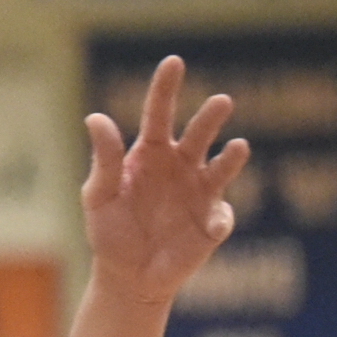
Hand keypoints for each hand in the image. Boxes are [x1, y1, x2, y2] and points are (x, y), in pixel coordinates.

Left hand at [81, 55, 250, 304]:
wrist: (128, 275)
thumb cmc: (109, 231)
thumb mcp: (99, 195)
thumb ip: (104, 159)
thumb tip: (96, 117)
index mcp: (149, 154)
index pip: (158, 114)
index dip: (165, 88)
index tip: (174, 62)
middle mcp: (180, 166)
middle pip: (198, 135)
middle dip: (210, 118)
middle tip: (222, 101)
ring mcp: (200, 192)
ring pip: (221, 167)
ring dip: (232, 158)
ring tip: (240, 147)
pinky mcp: (214, 221)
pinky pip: (222, 215)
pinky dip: (219, 218)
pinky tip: (211, 227)